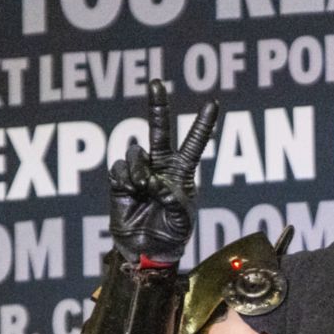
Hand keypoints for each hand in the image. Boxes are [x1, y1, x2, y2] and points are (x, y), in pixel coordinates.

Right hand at [108, 79, 219, 266]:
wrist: (148, 250)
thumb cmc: (172, 235)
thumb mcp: (183, 218)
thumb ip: (173, 198)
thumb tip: (153, 181)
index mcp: (182, 173)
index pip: (194, 144)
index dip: (203, 124)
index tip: (214, 103)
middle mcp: (160, 166)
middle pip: (159, 130)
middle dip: (158, 107)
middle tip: (156, 83)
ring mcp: (139, 171)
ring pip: (135, 151)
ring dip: (139, 169)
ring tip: (143, 189)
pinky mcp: (120, 180)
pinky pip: (119, 167)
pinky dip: (126, 178)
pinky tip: (131, 192)